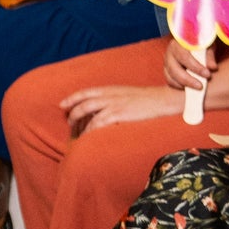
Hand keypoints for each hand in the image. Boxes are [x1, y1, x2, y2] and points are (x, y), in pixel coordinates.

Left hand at [63, 84, 182, 132]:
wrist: (166, 100)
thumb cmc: (149, 100)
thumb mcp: (128, 95)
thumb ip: (115, 99)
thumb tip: (105, 108)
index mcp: (111, 89)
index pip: (85, 92)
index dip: (71, 98)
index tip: (62, 105)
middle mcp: (109, 95)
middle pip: (83, 103)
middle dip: (72, 114)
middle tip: (69, 124)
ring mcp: (114, 104)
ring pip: (88, 114)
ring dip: (80, 126)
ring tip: (77, 135)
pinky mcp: (119, 114)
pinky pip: (98, 124)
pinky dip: (91, 132)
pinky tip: (88, 139)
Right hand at [166, 40, 213, 91]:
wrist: (193, 42)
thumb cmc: (201, 43)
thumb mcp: (207, 45)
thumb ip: (209, 55)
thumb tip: (212, 67)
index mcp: (179, 43)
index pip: (184, 56)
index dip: (195, 67)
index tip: (207, 74)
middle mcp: (170, 52)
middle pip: (173, 68)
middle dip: (187, 79)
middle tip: (200, 86)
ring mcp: (167, 61)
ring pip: (170, 76)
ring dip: (183, 84)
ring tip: (195, 88)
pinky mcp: (167, 69)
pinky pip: (169, 80)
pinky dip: (178, 86)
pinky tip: (188, 88)